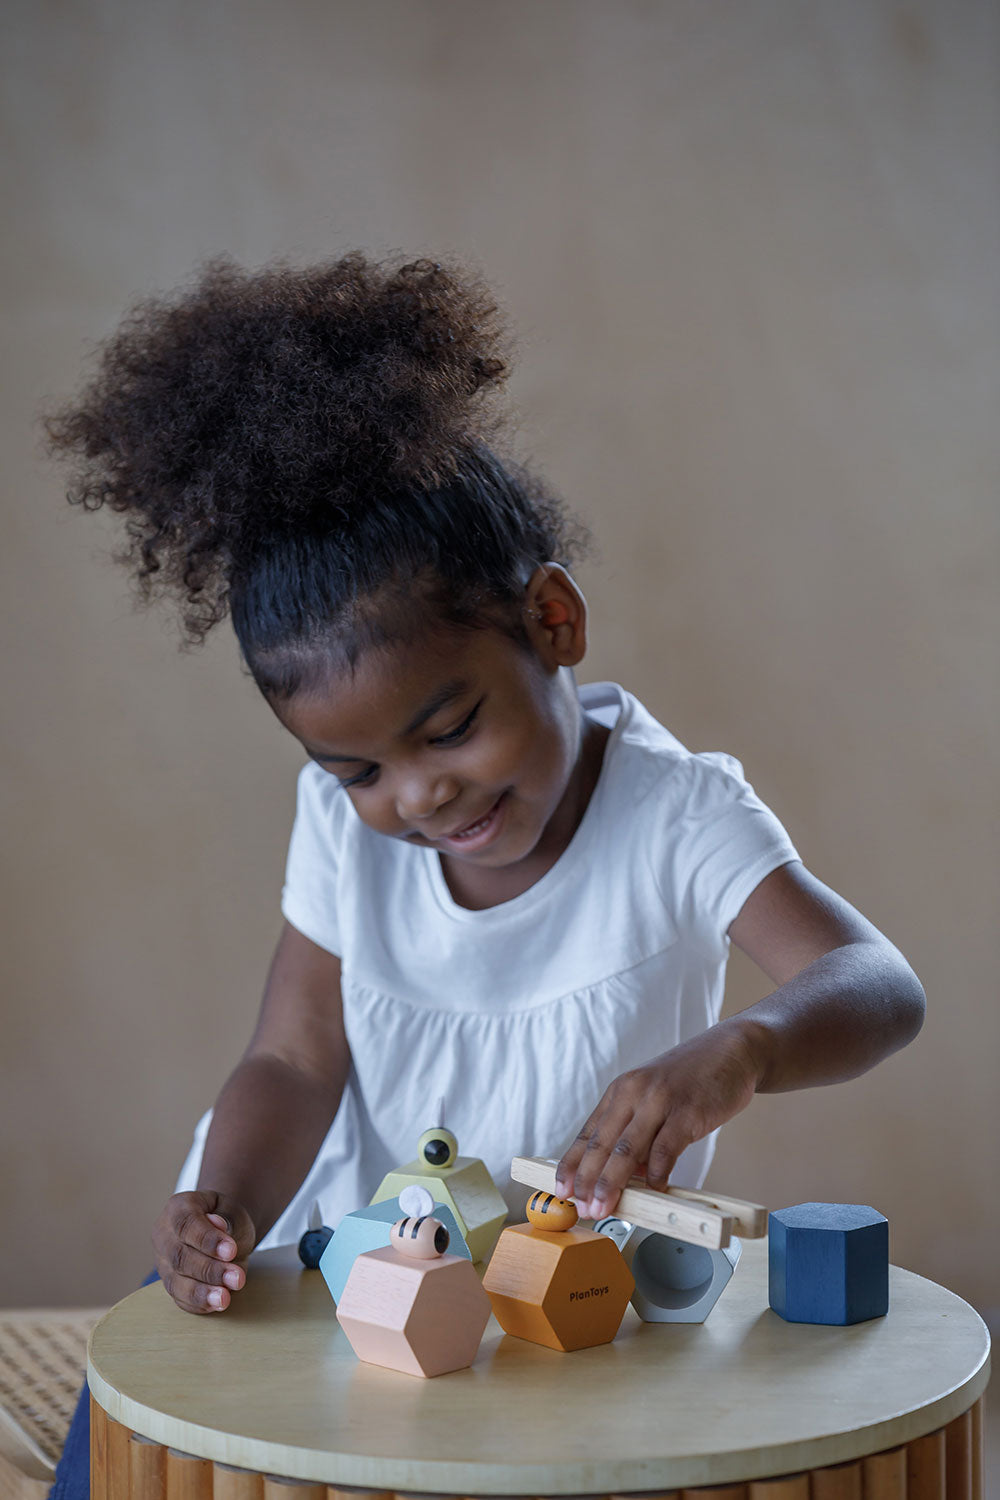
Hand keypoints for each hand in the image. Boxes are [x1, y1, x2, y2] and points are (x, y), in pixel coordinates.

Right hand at [152, 1191, 256, 1313]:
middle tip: (237, 1278)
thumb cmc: (227, 1218)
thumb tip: (218, 1225)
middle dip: (209, 1270)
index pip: (185, 1224)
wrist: (223, 1230)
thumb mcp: (233, 1211)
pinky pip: (180, 1299)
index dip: (207, 1239)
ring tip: (225, 1299)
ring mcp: (164, 1263)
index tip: (231, 1251)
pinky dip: (198, 1303)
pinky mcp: (171, 1284)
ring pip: (175, 1282)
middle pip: (179, 1256)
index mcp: (177, 1208)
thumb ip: (227, 1219)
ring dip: (202, 1292)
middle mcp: (164, 1235)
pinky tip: (216, 1304)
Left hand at [555, 1021, 763, 1217]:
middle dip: (587, 1179)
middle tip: (581, 1206)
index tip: (562, 1190)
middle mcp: (634, 1093)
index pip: (588, 1134)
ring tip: (604, 1205)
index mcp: (621, 1091)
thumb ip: (639, 1135)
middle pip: (602, 1143)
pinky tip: (654, 1189)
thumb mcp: (654, 1100)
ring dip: (612, 1182)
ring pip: (627, 1149)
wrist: (732, 1050)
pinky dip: (657, 1173)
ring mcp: (659, 1101)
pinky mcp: (687, 1112)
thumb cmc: (692, 1079)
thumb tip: (627, 1177)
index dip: (572, 1165)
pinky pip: (665, 1149)